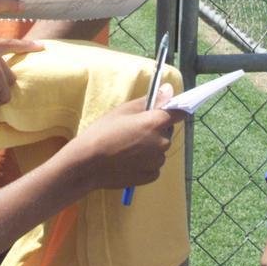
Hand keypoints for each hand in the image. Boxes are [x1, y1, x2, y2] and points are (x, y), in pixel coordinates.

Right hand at [61, 84, 186, 191]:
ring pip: (160, 149)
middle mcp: (162, 142)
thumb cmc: (103, 132)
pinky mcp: (151, 176)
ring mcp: (157, 161)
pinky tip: (128, 160)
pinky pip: (154, 165)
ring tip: (127, 147)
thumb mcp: (124, 110)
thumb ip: (150, 101)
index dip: (173, 110)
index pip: (179, 112)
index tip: (165, 111)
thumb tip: (169, 89)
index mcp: (156, 123)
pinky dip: (145, 162)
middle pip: (166, 131)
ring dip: (150, 147)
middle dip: (156, 129)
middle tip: (134, 130)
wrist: (87, 163)